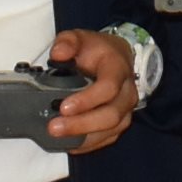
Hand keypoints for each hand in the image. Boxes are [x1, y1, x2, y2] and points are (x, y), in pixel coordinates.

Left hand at [44, 27, 139, 152]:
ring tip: (57, 136)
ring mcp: (125, 110)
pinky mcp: (119, 123)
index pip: (109, 87)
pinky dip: (88, 144)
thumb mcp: (80, 37)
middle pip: (110, 115)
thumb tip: (58, 54)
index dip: (87, 100)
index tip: (63, 106)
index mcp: (118, 69)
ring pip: (110, 130)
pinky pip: (107, 139)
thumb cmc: (97, 50)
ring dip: (83, 136)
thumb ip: (67, 42)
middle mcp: (127, 92)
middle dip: (81, 124)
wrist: (117, 57)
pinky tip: (68, 143)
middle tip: (54, 127)